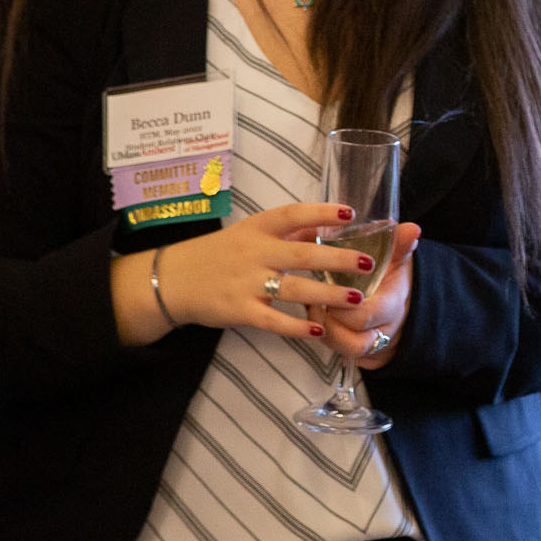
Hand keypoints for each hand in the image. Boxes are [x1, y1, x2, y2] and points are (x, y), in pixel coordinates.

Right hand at [121, 203, 380, 344]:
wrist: (171, 280)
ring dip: (327, 295)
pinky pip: (272, 320)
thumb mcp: (249, 233)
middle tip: (369, 262)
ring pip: (294, 289)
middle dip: (337, 259)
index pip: (292, 215)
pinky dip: (296, 326)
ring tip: (357, 298)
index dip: (322, 212)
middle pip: (302, 255)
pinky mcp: (238, 310)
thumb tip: (327, 224)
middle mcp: (254, 252)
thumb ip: (286, 232)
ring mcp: (245, 282)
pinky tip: (318, 329)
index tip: (351, 212)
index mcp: (258, 228)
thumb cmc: (220, 253)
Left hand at [321, 223, 422, 369]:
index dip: (347, 306)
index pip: (370, 314)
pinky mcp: (356, 349)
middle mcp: (383, 328)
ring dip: (326, 331)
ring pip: (345, 350)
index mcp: (392, 305)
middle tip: (316, 299)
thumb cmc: (392, 277)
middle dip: (331, 320)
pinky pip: (339, 351)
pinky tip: (314, 317)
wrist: (402, 304)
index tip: (332, 288)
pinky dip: (324, 336)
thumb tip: (413, 229)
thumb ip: (401, 244)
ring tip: (313, 308)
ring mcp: (370, 342)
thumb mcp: (398, 258)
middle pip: (356, 339)